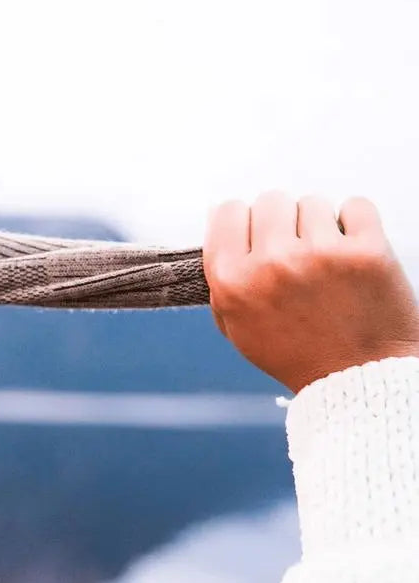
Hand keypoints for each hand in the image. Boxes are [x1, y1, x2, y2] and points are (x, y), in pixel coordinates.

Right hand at [203, 191, 418, 392]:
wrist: (357, 381)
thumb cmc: (295, 353)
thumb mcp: (237, 324)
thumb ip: (221, 275)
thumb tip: (218, 217)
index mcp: (233, 282)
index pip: (227, 211)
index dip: (244, 221)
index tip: (258, 237)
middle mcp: (271, 264)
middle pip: (269, 200)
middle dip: (282, 222)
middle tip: (296, 250)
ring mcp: (319, 255)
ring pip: (312, 202)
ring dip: (318, 225)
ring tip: (326, 259)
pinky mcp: (365, 252)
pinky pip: (355, 206)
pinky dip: (356, 223)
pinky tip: (352, 250)